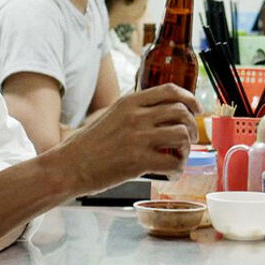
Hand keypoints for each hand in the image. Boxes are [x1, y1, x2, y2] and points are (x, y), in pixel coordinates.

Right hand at [66, 83, 199, 193]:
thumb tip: (160, 113)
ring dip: (187, 148)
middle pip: (181, 111)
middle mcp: (136, 116)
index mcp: (130, 102)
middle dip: (192, 126)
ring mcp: (137, 138)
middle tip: (190, 138)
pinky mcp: (138, 161)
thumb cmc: (88, 144)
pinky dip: (178, 169)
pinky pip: (172, 162)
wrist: (68, 166)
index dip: (190, 98)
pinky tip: (171, 174)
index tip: (196, 109)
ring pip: (181, 135)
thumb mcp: (111, 115)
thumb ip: (134, 111)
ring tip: (180, 157)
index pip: (171, 90)